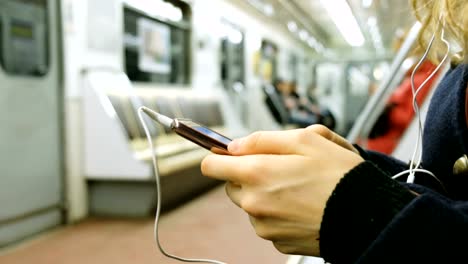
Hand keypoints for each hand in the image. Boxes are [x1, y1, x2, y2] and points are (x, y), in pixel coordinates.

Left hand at [201, 125, 363, 255]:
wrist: (367, 215)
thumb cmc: (340, 175)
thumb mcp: (305, 139)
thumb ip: (261, 140)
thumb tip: (233, 146)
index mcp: (257, 173)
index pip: (211, 166)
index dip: (219, 156)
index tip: (228, 153)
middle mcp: (255, 203)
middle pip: (231, 185)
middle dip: (247, 174)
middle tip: (278, 167)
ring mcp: (264, 225)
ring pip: (249, 203)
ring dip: (263, 193)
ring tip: (296, 187)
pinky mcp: (277, 240)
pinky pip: (266, 221)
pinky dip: (276, 212)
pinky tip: (300, 205)